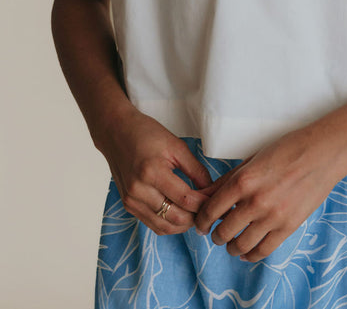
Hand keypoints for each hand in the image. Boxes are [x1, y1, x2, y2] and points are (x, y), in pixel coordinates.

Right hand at [98, 106, 212, 234]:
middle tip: (210, 209)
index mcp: (152, 172)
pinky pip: (153, 224)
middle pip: (176, 218)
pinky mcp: (128, 206)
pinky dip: (170, 224)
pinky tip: (181, 214)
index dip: (205, 203)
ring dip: (184, 225)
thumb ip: (196, 170)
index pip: (185, 199)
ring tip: (198, 213)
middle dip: (197, 216)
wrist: (116, 132)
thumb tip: (211, 190)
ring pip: (164, 227)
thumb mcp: (176, 146)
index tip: (217, 199)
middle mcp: (139, 190)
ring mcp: (131, 201)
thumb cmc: (147, 134)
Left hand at [193, 126, 346, 261]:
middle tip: (216, 234)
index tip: (201, 225)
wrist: (322, 153)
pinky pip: (264, 250)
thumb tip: (204, 196)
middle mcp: (255, 201)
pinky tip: (247, 251)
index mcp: (243, 180)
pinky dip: (251, 255)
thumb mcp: (252, 159)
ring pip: (241, 245)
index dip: (202, 221)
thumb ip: (228, 180)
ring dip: (232, 248)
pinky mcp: (289, 227)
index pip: (211, 210)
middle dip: (216, 236)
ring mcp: (273, 217)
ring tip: (231, 245)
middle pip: (224, 231)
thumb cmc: (286, 149)